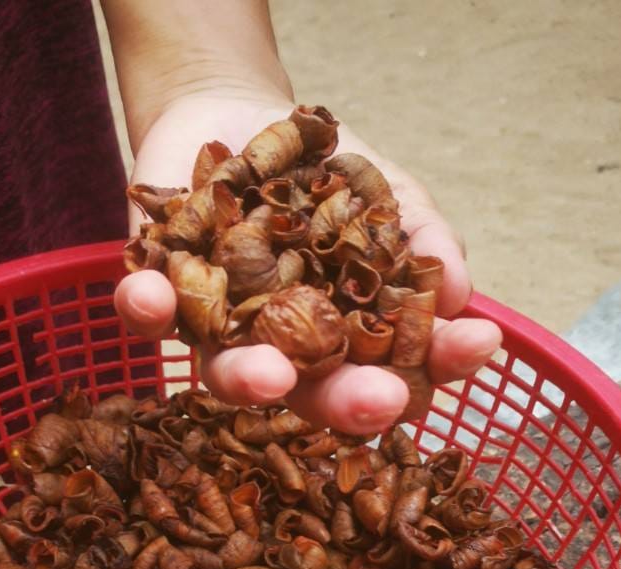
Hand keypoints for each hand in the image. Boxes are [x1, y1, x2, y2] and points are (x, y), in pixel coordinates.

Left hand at [114, 92, 501, 434]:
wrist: (236, 115)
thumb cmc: (326, 176)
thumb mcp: (390, 195)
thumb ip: (424, 241)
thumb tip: (459, 293)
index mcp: (346, 347)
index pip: (395, 372)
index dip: (436, 364)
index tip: (473, 347)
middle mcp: (284, 356)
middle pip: (314, 395)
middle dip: (346, 402)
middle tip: (376, 401)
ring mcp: (218, 332)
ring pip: (228, 372)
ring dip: (248, 378)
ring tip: (267, 375)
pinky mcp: (159, 293)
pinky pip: (150, 310)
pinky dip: (147, 304)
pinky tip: (150, 295)